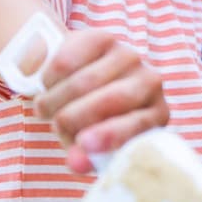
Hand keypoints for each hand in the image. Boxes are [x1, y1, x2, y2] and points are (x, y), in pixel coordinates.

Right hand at [32, 29, 169, 173]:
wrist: (80, 78)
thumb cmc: (90, 120)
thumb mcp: (90, 143)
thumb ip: (85, 156)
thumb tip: (75, 163)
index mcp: (156, 115)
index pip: (139, 125)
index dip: (111, 135)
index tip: (83, 143)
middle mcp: (150, 82)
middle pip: (111, 99)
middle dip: (74, 117)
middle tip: (55, 126)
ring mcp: (129, 56)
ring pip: (83, 81)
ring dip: (54, 101)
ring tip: (45, 109)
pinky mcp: (104, 38)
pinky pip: (67, 60)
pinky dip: (49, 78)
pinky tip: (48, 85)